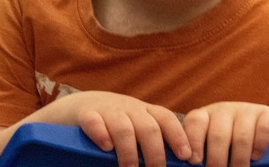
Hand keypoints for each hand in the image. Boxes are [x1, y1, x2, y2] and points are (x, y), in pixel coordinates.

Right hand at [62, 91, 190, 166]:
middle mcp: (129, 108)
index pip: (166, 119)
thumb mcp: (136, 129)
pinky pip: (95, 122)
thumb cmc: (115, 126)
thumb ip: (152, 144)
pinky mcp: (86, 114)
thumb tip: (175, 165)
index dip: (178, 137)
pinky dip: (101, 134)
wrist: (80, 106)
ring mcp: (107, 110)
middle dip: (155, 153)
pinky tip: (106, 147)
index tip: (187, 157)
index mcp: (146, 112)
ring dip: (129, 152)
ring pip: (123, 127)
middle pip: (148, 128)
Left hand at [182, 102, 268, 166]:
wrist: (259, 135)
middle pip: (218, 135)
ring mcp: (246, 110)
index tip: (194, 161)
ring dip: (239, 160)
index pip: (195, 123)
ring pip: (241, 137)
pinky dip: (259, 147)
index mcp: (205, 116)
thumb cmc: (228, 148)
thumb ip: (202, 155)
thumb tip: (195, 164)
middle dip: (217, 160)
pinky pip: (263, 130)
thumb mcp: (211, 148)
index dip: (194, 142)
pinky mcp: (267, 114)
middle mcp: (223, 110)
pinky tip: (255, 157)